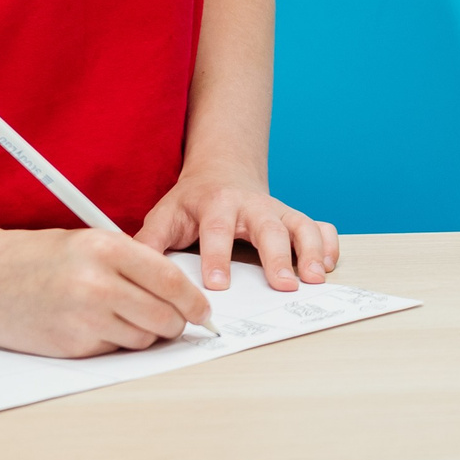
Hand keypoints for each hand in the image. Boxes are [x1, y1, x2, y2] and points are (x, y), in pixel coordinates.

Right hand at [0, 227, 216, 357]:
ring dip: (145, 333)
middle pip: (164, 316)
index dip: (195, 301)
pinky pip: (114, 350)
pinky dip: (115, 342)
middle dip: (176, 323)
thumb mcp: (89, 242)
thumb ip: (134, 263)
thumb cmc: (38, 257)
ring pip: (143, 338)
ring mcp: (83, 318)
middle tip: (175, 321)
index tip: (204, 312)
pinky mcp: (70, 346)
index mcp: (107, 249)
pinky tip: (96, 326)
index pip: (171, 282)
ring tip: (124, 317)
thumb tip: (180, 294)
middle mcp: (97, 284)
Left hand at [136, 173, 338, 292]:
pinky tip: (328, 265)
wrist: (223, 172)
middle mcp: (252, 205)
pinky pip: (319, 225)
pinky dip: (328, 243)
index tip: (218, 286)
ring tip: (316, 278)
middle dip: (278, 257)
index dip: (217, 257)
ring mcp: (278, 210)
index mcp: (217, 204)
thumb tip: (130, 269)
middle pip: (269, 227)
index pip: (217, 230)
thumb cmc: (192, 202)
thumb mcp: (165, 215)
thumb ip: (149, 242)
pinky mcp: (294, 217)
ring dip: (311, 250)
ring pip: (300, 225)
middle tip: (285, 285)